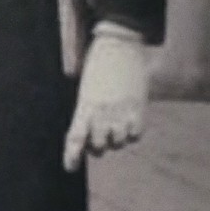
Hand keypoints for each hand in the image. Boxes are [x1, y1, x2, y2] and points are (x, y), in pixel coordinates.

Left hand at [64, 29, 148, 170]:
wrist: (120, 43)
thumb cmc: (98, 62)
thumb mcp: (85, 86)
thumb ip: (84, 110)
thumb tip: (85, 132)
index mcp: (85, 105)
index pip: (76, 137)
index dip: (72, 156)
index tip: (70, 167)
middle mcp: (103, 111)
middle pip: (98, 146)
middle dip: (97, 146)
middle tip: (98, 137)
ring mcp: (122, 111)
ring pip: (118, 142)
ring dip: (116, 139)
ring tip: (116, 124)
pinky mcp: (139, 108)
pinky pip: (136, 134)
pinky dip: (132, 132)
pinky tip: (129, 121)